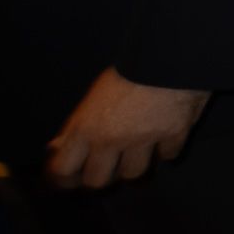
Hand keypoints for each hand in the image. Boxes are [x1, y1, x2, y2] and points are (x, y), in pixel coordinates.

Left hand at [46, 68, 209, 190]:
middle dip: (100, 175)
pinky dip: (166, 150)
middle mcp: (111, 141)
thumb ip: (79, 125)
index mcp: (86, 128)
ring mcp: (144, 141)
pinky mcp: (174, 136)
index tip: (69, 177)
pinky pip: (168, 156)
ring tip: (137, 153)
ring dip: (134, 165)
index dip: (64, 178)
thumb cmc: (128, 68)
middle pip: (97, 180)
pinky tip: (165, 140)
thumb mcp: (94, 95)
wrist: (167, 52)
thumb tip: (59, 147)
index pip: (63, 170)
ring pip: (134, 174)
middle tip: (107, 165)